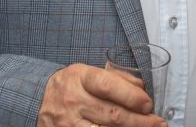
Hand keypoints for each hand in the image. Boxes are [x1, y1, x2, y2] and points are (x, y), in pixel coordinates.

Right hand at [37, 63, 165, 126]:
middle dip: (140, 121)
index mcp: (81, 78)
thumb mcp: (88, 73)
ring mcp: (68, 122)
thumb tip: (143, 87)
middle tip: (158, 123)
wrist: (36, 98)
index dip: (132, 96)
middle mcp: (74, 100)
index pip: (109, 86)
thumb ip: (116, 78)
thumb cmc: (70, 84)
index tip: (148, 104)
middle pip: (112, 114)